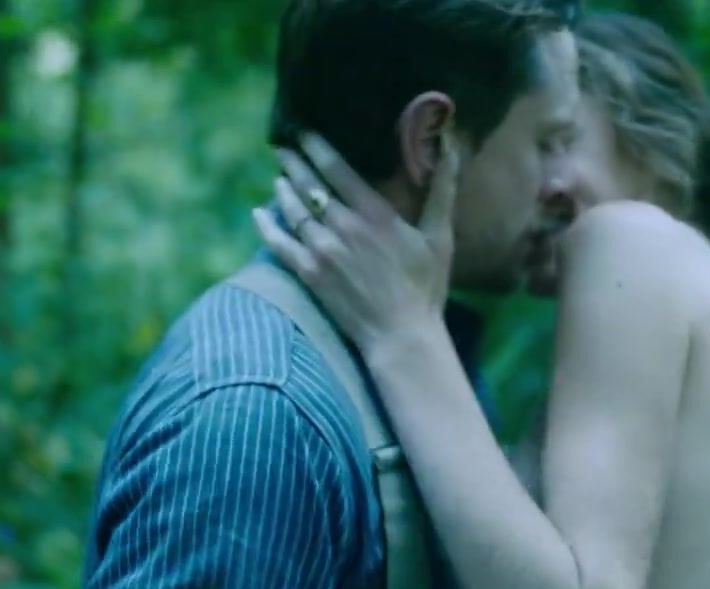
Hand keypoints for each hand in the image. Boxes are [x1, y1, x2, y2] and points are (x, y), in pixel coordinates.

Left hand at [253, 132, 459, 350]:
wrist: (401, 334)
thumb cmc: (425, 286)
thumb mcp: (439, 236)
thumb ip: (442, 190)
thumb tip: (450, 147)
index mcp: (374, 214)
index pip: (336, 169)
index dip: (316, 147)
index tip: (303, 132)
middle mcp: (343, 227)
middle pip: (309, 186)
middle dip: (293, 163)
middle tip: (282, 146)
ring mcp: (322, 251)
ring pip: (293, 211)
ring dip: (283, 190)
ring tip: (279, 177)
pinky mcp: (309, 274)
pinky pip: (279, 244)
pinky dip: (266, 226)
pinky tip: (258, 213)